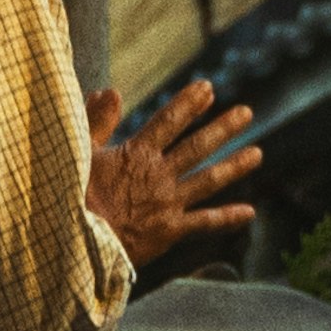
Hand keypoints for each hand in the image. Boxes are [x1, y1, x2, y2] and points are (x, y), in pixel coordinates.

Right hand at [88, 77, 264, 272]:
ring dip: (234, 166)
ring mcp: (168, 203)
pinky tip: (249, 212)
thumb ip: (96, 121)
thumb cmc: (73, 197)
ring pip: (209, 180)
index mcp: (136, 154)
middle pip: (197, 147)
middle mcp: (159, 175)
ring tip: (258, 153)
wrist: (76, 242)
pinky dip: (227, 218)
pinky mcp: (170, 231)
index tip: (208, 88)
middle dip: (223, 128)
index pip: (168, 122)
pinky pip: (204, 223)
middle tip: (246, 112)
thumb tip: (111, 91)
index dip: (189, 104)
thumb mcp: (79, 153)